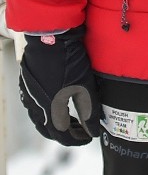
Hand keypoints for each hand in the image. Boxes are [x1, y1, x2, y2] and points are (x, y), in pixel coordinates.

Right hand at [19, 27, 102, 145]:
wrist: (51, 36)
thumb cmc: (68, 60)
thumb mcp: (84, 87)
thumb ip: (89, 112)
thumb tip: (93, 130)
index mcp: (48, 110)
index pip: (61, 135)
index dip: (76, 139)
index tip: (87, 137)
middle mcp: (35, 105)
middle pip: (49, 129)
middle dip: (65, 133)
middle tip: (80, 130)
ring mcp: (29, 93)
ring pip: (41, 117)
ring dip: (56, 121)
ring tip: (71, 118)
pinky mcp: (27, 82)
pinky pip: (36, 104)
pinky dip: (48, 109)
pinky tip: (57, 102)